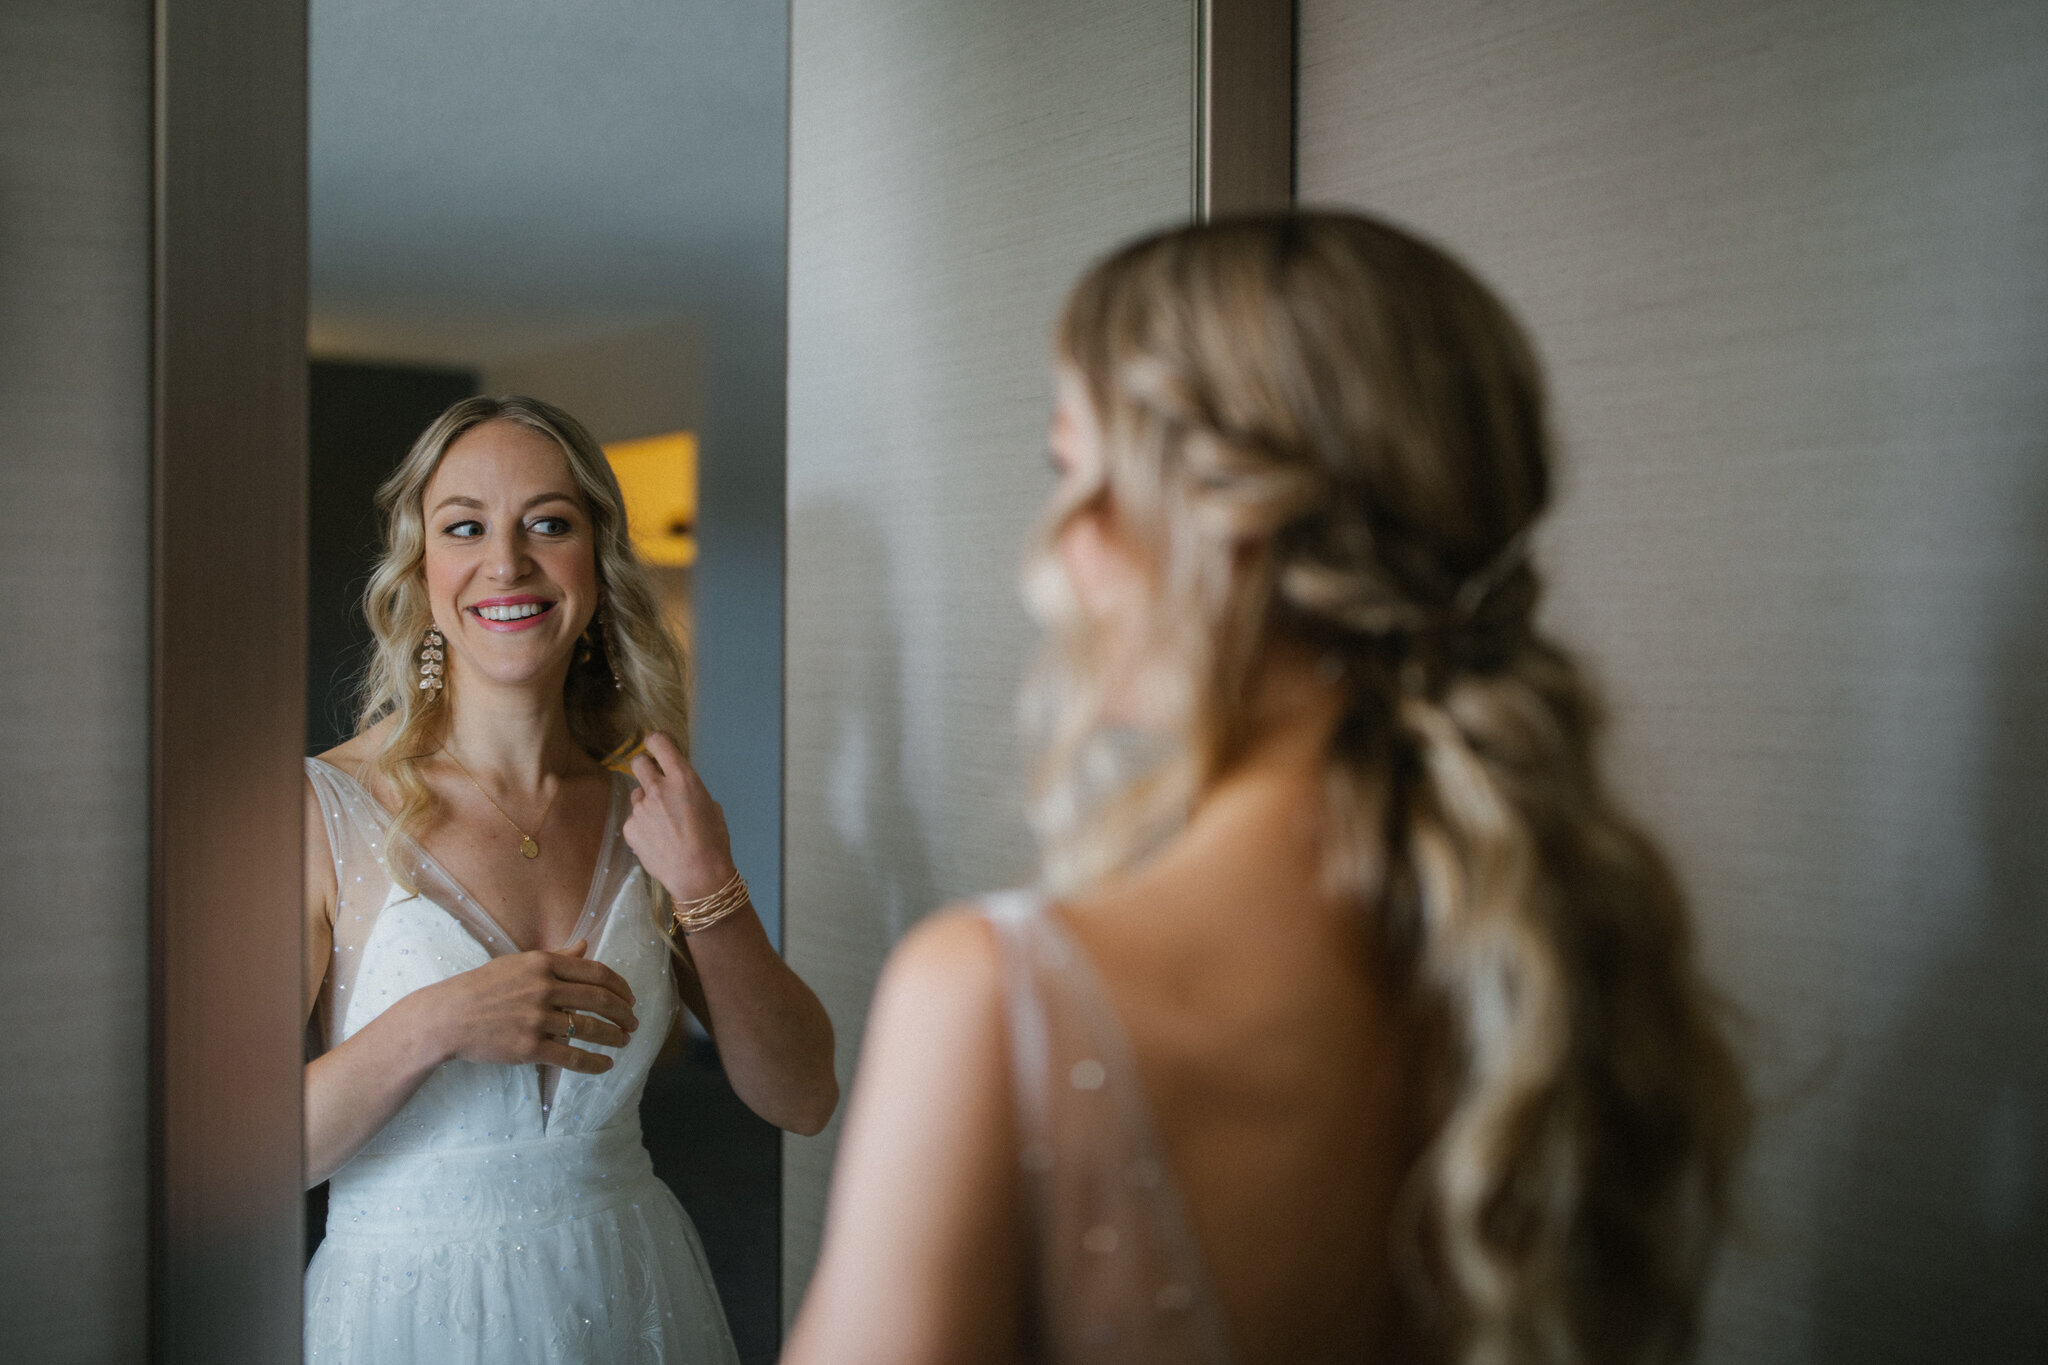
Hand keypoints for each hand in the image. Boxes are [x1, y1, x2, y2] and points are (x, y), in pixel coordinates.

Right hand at [418, 939, 637, 1074]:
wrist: (447, 1017)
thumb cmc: (482, 987)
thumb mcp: (518, 963)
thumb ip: (556, 956)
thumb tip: (585, 944)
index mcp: (543, 963)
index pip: (596, 973)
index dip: (620, 987)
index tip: (630, 998)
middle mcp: (544, 988)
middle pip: (600, 1000)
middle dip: (623, 1013)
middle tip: (633, 1023)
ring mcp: (537, 1018)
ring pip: (590, 1029)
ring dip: (614, 1036)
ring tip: (624, 1041)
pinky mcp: (529, 1047)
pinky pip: (571, 1056)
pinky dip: (594, 1063)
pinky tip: (606, 1065)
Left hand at [622, 731, 739, 902]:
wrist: (698, 875)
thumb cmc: (713, 841)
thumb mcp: (711, 806)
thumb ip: (690, 791)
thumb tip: (679, 791)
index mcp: (683, 778)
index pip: (659, 742)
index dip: (656, 742)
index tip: (656, 746)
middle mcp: (657, 788)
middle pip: (638, 762)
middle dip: (646, 768)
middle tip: (655, 782)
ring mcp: (640, 808)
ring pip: (637, 795)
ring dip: (647, 802)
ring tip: (663, 825)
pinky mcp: (630, 828)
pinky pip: (634, 819)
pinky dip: (642, 826)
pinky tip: (657, 841)